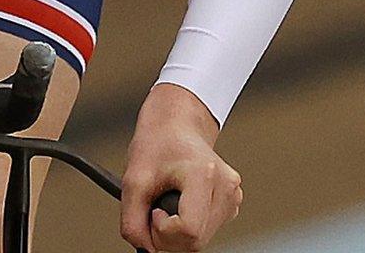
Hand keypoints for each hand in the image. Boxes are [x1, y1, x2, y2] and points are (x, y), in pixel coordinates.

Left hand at [120, 83, 241, 250]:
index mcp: (204, 175)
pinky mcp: (231, 202)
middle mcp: (226, 187)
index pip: (188, 229)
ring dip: (177, 231)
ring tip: (165, 202)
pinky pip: (206, 230)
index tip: (153, 212)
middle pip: (196, 240)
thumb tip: (143, 248)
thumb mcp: (133, 180)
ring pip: (201, 239)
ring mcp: (232, 195)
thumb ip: (132, 220)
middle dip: (168, 235)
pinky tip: (179, 203)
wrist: (176, 124)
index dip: (164, 230)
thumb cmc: (157, 144)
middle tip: (153, 213)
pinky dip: (188, 225)